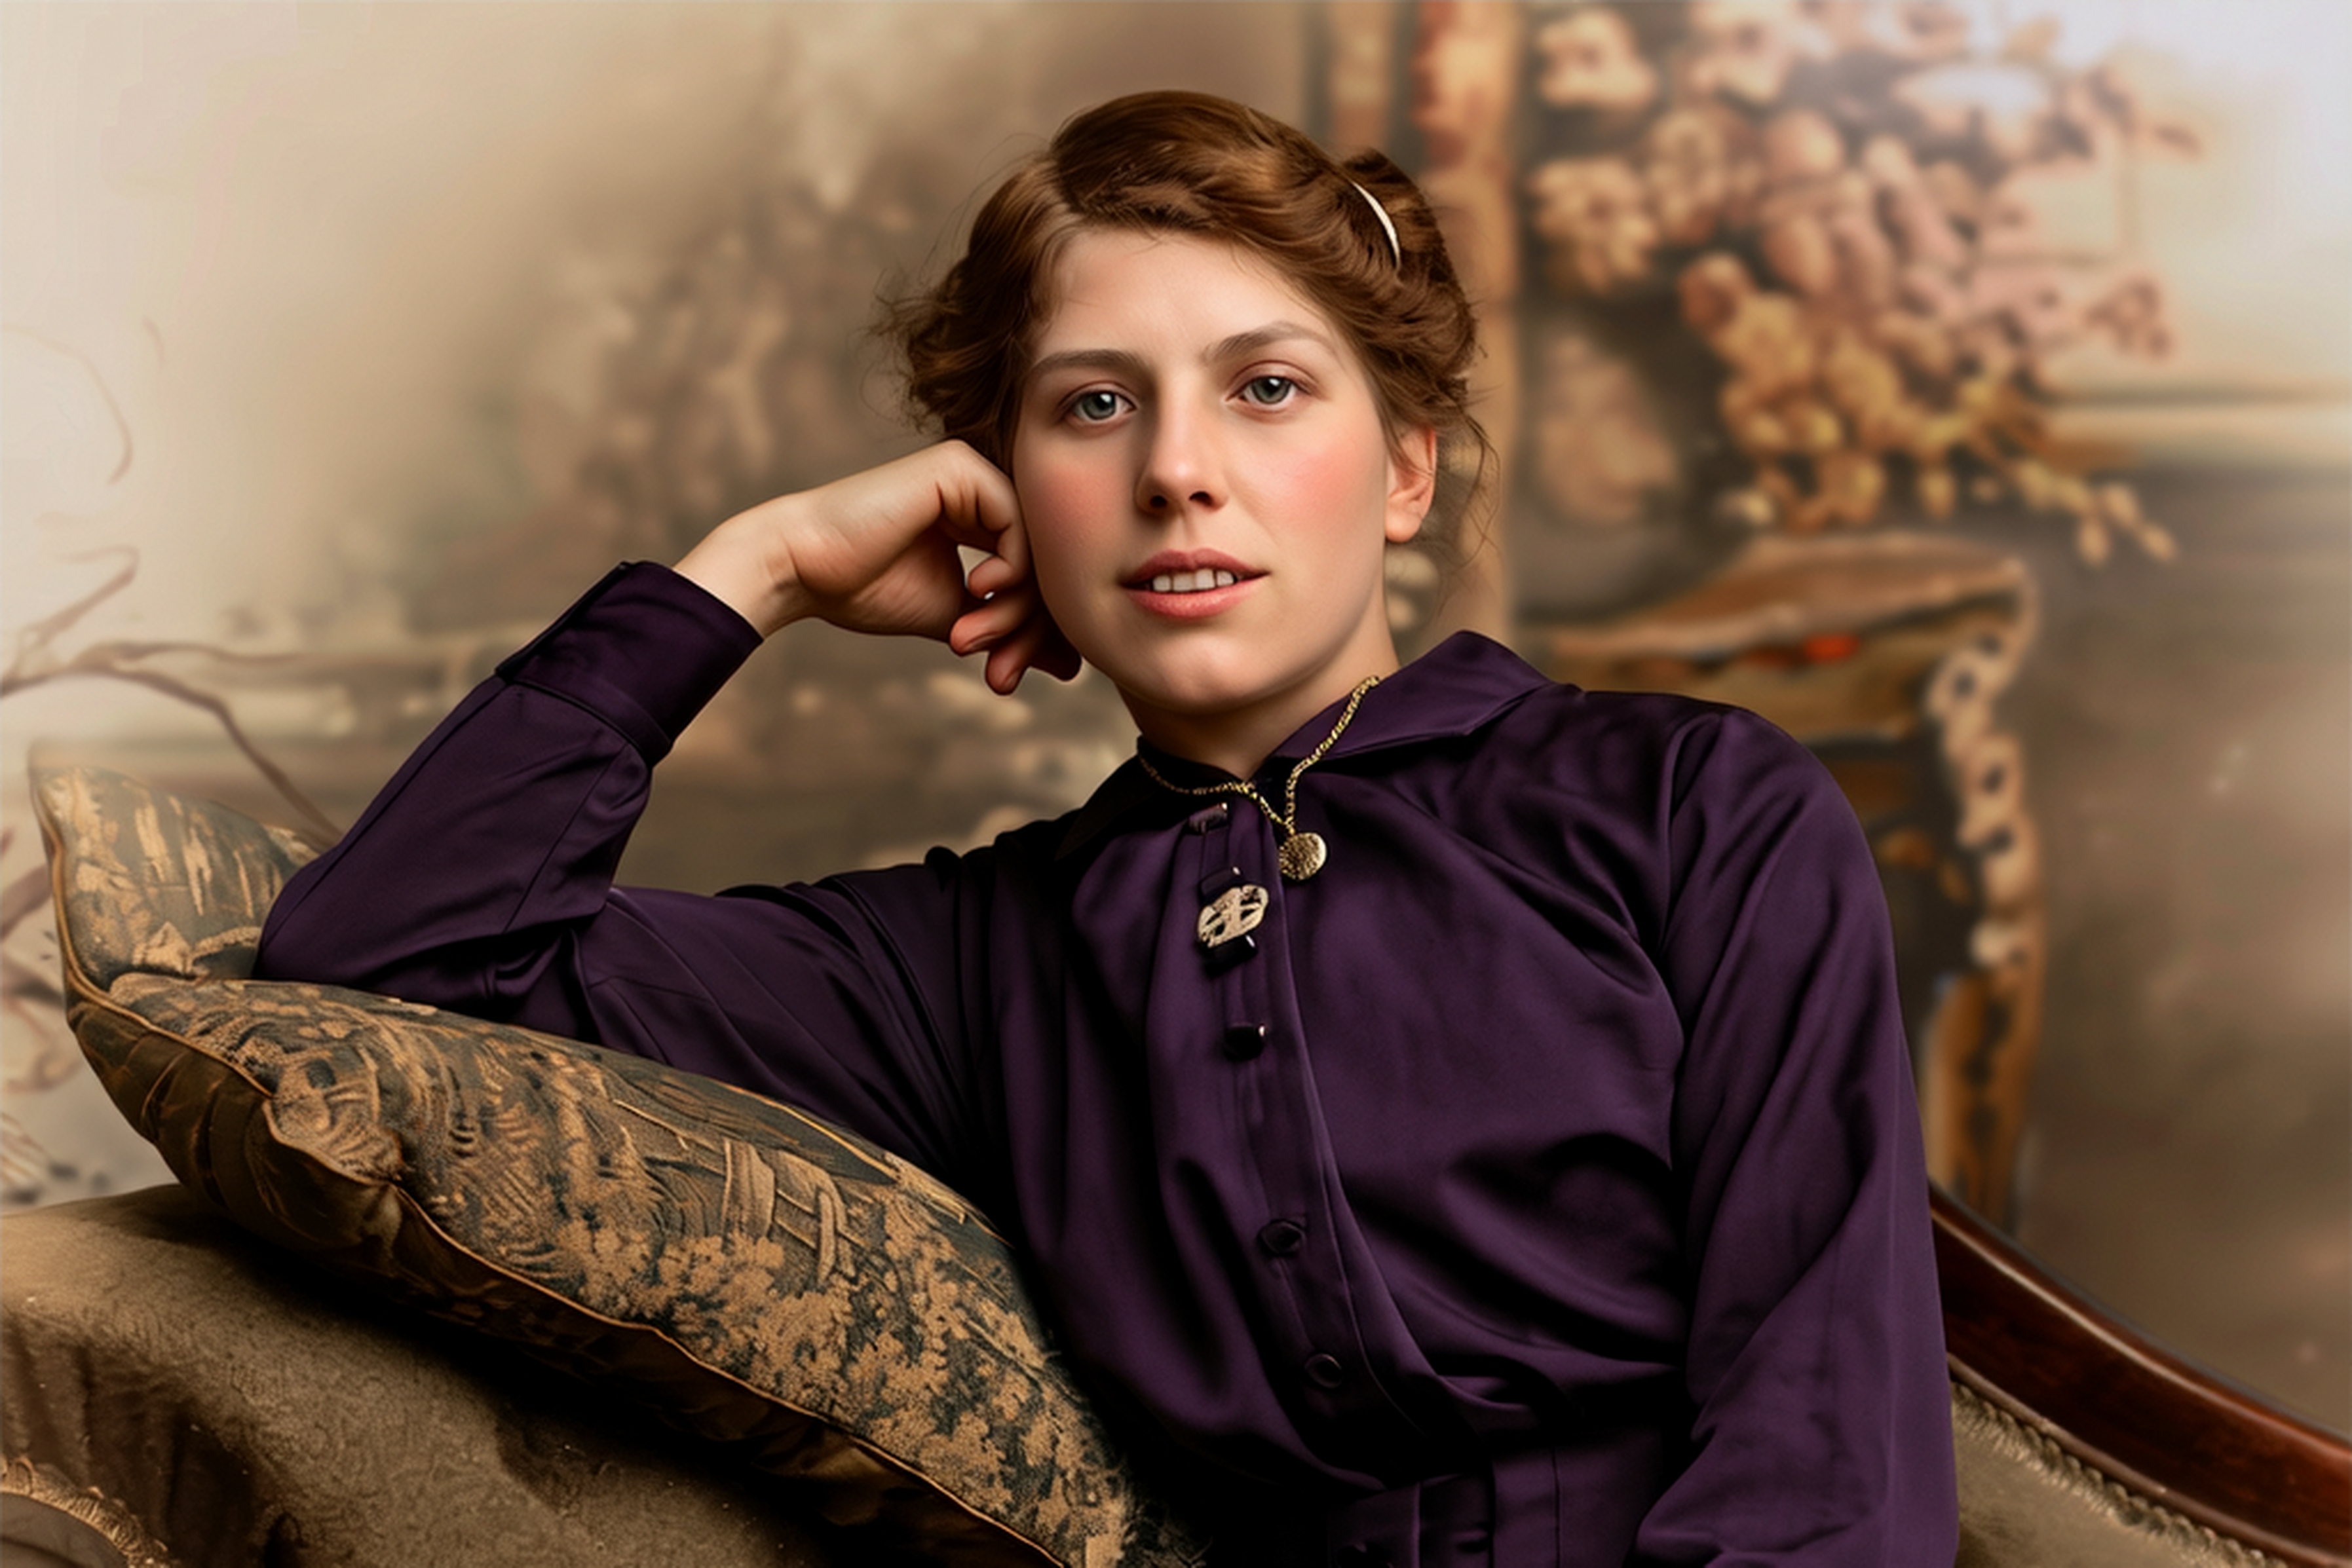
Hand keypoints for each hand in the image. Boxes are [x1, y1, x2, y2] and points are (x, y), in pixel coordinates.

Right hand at [675, 442, 1078, 692]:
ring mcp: (973, 472)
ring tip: (970, 639)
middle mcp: (982, 488)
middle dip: (1026, 631)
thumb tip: (1072, 664)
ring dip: (1014, 610)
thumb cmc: (865, 590)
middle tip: (999, 674)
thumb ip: (1012, 630)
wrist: (803, 569)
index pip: (1035, 576)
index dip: (1029, 634)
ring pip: (1036, 550)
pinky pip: (1018, 525)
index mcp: (979, 517)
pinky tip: (974, 591)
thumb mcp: (958, 620)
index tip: (1003, 678)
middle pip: (1043, 565)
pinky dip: (1009, 570)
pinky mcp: (961, 468)